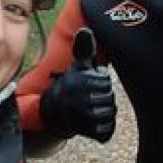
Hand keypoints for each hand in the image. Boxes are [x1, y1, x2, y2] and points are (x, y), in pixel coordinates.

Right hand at [39, 28, 115, 142]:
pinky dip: (103, 129)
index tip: (89, 86)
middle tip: (90, 99)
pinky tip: (92, 123)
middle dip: (103, 99)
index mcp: (79, 82)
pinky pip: (107, 131)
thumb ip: (84, 49)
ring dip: (104, 113)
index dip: (101, 84)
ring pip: (110, 114)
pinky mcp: (87, 133)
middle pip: (110, 99)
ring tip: (90, 110)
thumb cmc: (71, 85)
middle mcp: (80, 100)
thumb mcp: (76, 67)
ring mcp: (83, 118)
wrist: (52, 112)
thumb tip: (85, 29)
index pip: (106, 82)